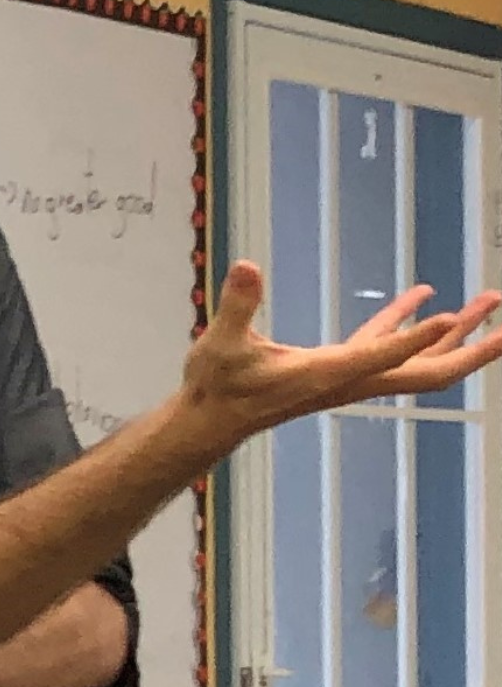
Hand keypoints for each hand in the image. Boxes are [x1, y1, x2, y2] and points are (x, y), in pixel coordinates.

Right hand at [183, 260, 501, 453]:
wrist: (212, 420)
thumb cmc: (216, 386)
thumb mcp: (222, 344)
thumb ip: (237, 306)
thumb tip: (246, 267)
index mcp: (325, 375)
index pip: (382, 357)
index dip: (418, 339)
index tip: (457, 316)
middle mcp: (348, 381)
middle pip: (426, 374)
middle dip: (471, 349)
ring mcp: (347, 377)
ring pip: (416, 362)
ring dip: (456, 335)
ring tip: (489, 302)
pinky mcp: (337, 369)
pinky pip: (387, 347)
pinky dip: (409, 326)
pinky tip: (424, 298)